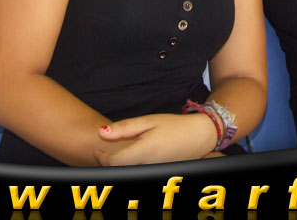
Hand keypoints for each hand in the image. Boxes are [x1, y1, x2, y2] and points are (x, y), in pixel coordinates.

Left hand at [94, 112, 217, 165]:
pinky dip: (132, 167)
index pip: (113, 162)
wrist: (200, 136)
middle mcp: (148, 166)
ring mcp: (154, 172)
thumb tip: (101, 132)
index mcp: (144, 152)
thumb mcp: (149, 121)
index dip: (101, 157)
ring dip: (120, 166)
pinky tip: (134, 158)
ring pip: (129, 173)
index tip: (97, 149)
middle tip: (104, 151)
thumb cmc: (175, 126)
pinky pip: (140, 173)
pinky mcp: (159, 175)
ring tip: (118, 154)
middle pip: (119, 170)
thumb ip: (124, 128)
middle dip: (108, 163)